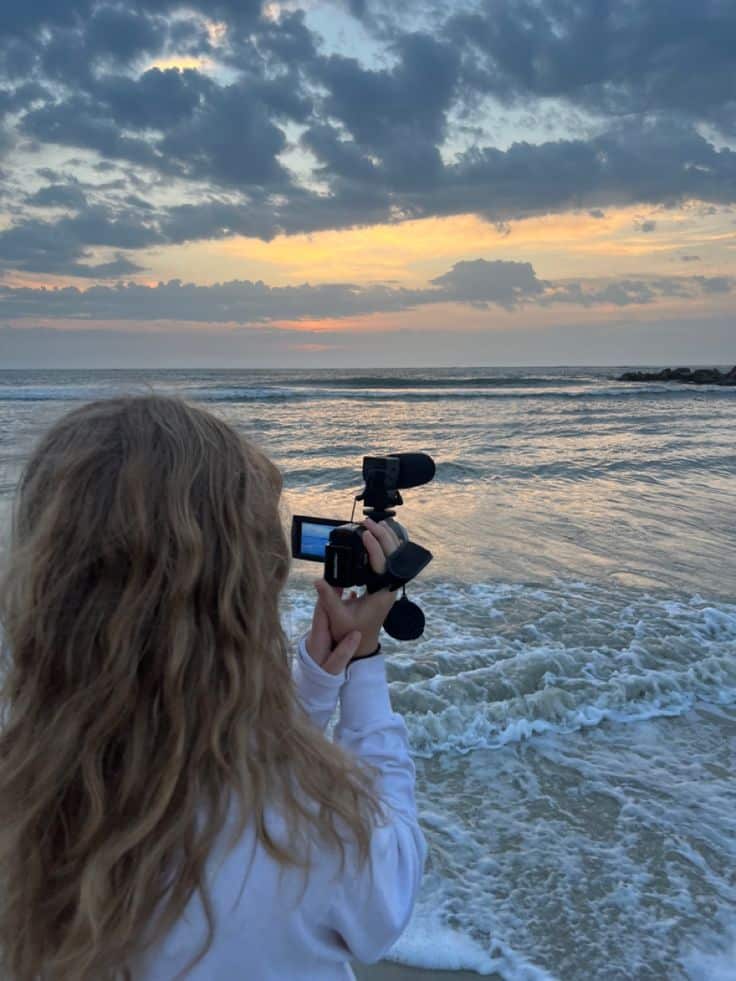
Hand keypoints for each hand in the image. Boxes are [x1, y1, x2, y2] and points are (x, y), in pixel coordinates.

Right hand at [306, 517, 400, 671]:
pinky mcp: (384, 583)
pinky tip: (377, 535)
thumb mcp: (338, 617)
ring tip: (373, 523)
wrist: (363, 643)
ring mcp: (389, 584)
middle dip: (382, 536)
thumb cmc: (351, 632)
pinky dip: (385, 546)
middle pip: (393, 555)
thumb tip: (317, 581)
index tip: (364, 534)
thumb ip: (329, 599)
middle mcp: (390, 587)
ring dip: (385, 538)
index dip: (374, 548)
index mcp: (382, 594)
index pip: (382, 565)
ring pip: (394, 555)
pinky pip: (389, 560)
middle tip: (367, 522)